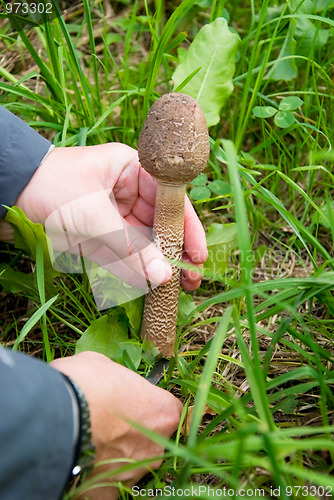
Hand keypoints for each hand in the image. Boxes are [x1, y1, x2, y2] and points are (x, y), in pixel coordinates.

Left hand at [0, 144, 206, 290]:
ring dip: (158, 266)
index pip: (170, 201)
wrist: (8, 193)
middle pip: (160, 227)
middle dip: (175, 253)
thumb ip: (130, 247)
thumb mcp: (94, 216)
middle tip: (192, 279)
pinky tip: (151, 287)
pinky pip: (122, 256)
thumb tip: (163, 275)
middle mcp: (127, 193)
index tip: (199, 254)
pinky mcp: (98, 237)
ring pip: (143, 245)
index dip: (188, 228)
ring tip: (177, 290)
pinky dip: (134, 272)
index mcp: (132, 171)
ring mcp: (113, 217)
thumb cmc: (51, 187)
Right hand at [50, 351, 182, 499]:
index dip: (148, 406)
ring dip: (114, 455)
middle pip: (151, 440)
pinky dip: (97, 480)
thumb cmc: (87, 382)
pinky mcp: (109, 490)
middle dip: (132, 433)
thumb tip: (108, 380)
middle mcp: (157, 445)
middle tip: (106, 422)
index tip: (130, 402)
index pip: (167, 410)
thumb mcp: (105, 365)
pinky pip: (107, 487)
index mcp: (163, 411)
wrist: (61, 412)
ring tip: (88, 442)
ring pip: (130, 464)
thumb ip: (117, 379)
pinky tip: (81, 466)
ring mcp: (135, 471)